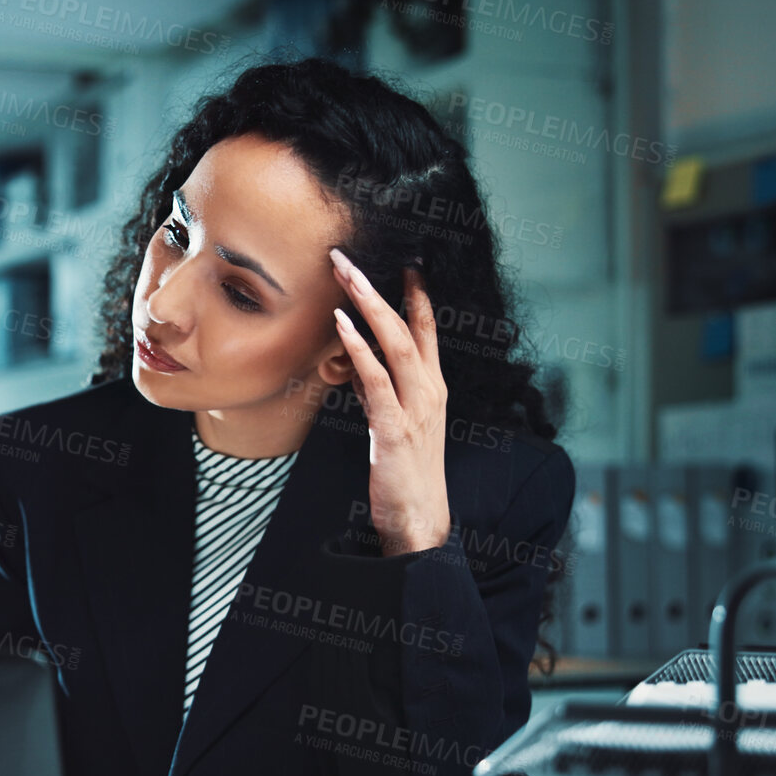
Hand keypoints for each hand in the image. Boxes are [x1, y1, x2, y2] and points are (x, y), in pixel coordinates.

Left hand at [329, 248, 451, 556]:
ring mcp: (416, 407)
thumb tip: (360, 361)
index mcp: (433, 387)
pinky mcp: (396, 428)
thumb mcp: (395, 422)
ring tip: (344, 274)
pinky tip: (342, 325)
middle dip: (378, 287)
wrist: (420, 518)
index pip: (427, 329)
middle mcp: (430, 390)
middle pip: (408, 325)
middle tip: (349, 257)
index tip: (403, 261)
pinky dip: (359, 348)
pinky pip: (377, 380)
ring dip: (368, 304)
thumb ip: (382, 389)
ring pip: (396, 343)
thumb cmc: (406, 472)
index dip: (416, 294)